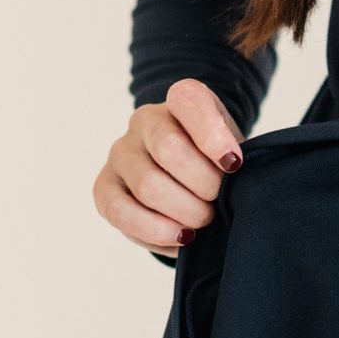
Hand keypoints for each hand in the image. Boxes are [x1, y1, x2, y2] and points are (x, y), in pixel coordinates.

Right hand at [91, 77, 245, 257]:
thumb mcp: (234, 150)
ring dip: (184, 212)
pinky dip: (156, 231)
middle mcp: (144, 120)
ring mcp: (120, 152)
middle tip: (219, 201)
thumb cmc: (216, 164)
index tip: (234, 164)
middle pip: (168, 148)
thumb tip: (230, 176)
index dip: (212, 134)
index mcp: (180, 101)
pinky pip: (121, 211)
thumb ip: (233, 158)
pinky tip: (181, 237)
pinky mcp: (104, 187)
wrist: (191, 181)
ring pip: (148, 184)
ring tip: (203, 222)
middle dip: (203, 184)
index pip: (189, 100)